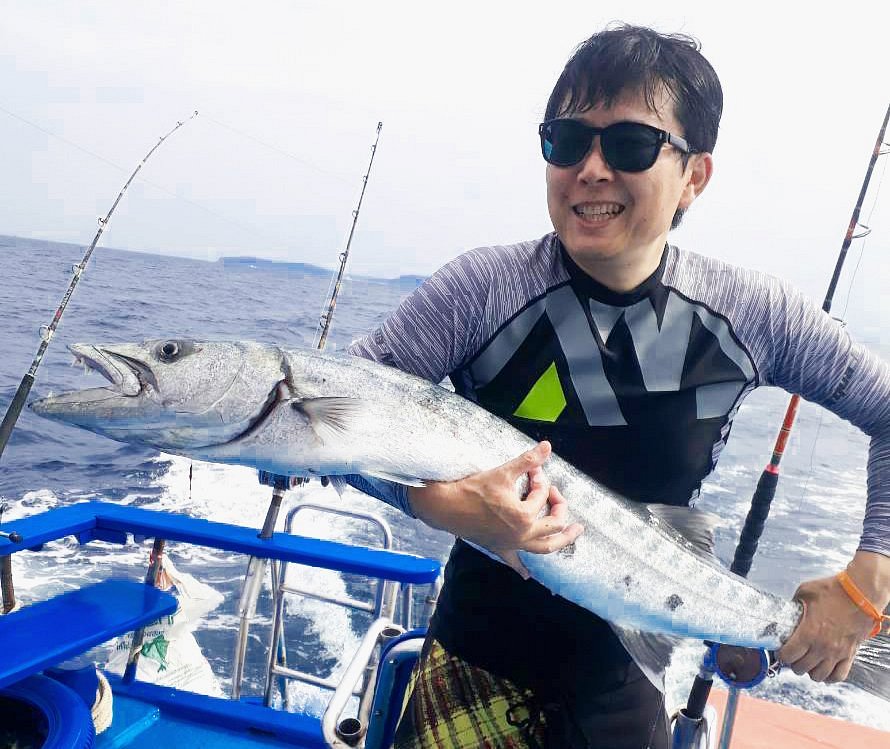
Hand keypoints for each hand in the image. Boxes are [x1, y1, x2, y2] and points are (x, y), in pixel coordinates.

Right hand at [407, 441, 583, 577]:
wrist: (446, 506)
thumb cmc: (472, 489)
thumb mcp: (503, 472)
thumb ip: (528, 461)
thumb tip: (547, 447)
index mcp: (524, 516)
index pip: (542, 495)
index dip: (540, 480)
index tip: (533, 470)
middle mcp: (521, 534)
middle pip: (554, 526)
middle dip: (561, 508)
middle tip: (559, 498)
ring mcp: (511, 544)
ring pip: (544, 548)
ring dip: (561, 540)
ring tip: (574, 533)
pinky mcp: (499, 548)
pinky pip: (513, 562)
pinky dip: (522, 568)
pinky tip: (528, 575)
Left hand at [778, 550, 889, 682]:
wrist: (861, 593)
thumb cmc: (834, 591)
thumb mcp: (805, 592)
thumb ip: (794, 603)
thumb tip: (788, 609)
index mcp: (808, 632)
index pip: (789, 655)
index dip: (782, 655)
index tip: (781, 652)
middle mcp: (822, 646)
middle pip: (802, 667)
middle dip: (794, 664)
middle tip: (793, 657)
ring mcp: (837, 653)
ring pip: (819, 675)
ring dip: (810, 671)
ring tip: (807, 663)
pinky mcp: (850, 654)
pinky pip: (839, 675)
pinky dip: (830, 677)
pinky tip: (824, 670)